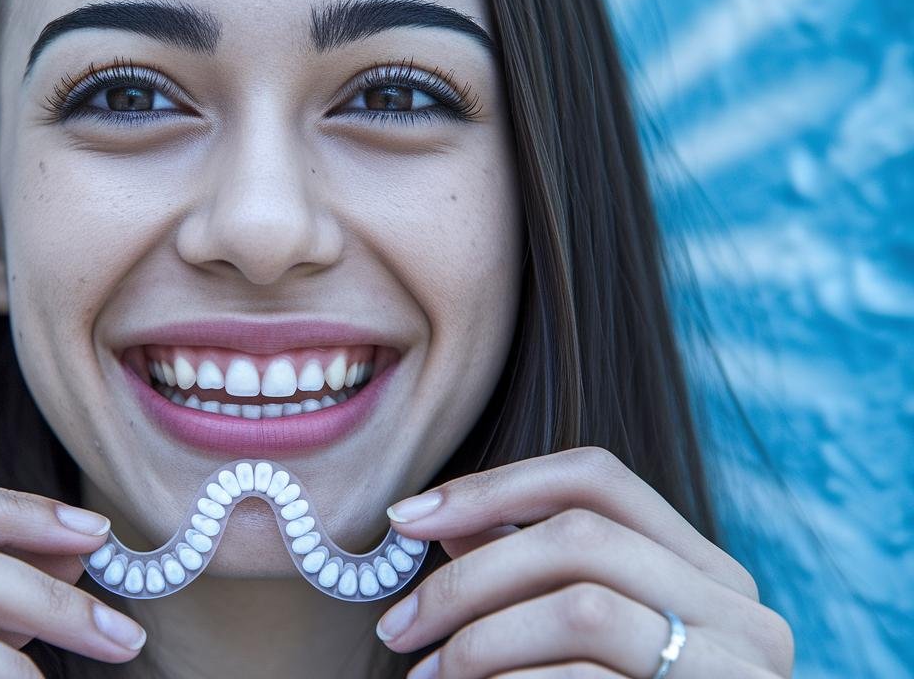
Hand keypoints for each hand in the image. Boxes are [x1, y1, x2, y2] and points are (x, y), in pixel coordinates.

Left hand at [375, 446, 793, 677]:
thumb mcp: (583, 640)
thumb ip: (532, 577)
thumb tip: (446, 522)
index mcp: (705, 573)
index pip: (596, 478)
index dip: (493, 487)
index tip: (407, 517)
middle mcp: (738, 610)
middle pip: (579, 537)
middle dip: (469, 578)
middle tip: (398, 626)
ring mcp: (738, 668)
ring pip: (582, 608)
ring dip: (480, 641)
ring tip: (428, 676)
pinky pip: (589, 678)